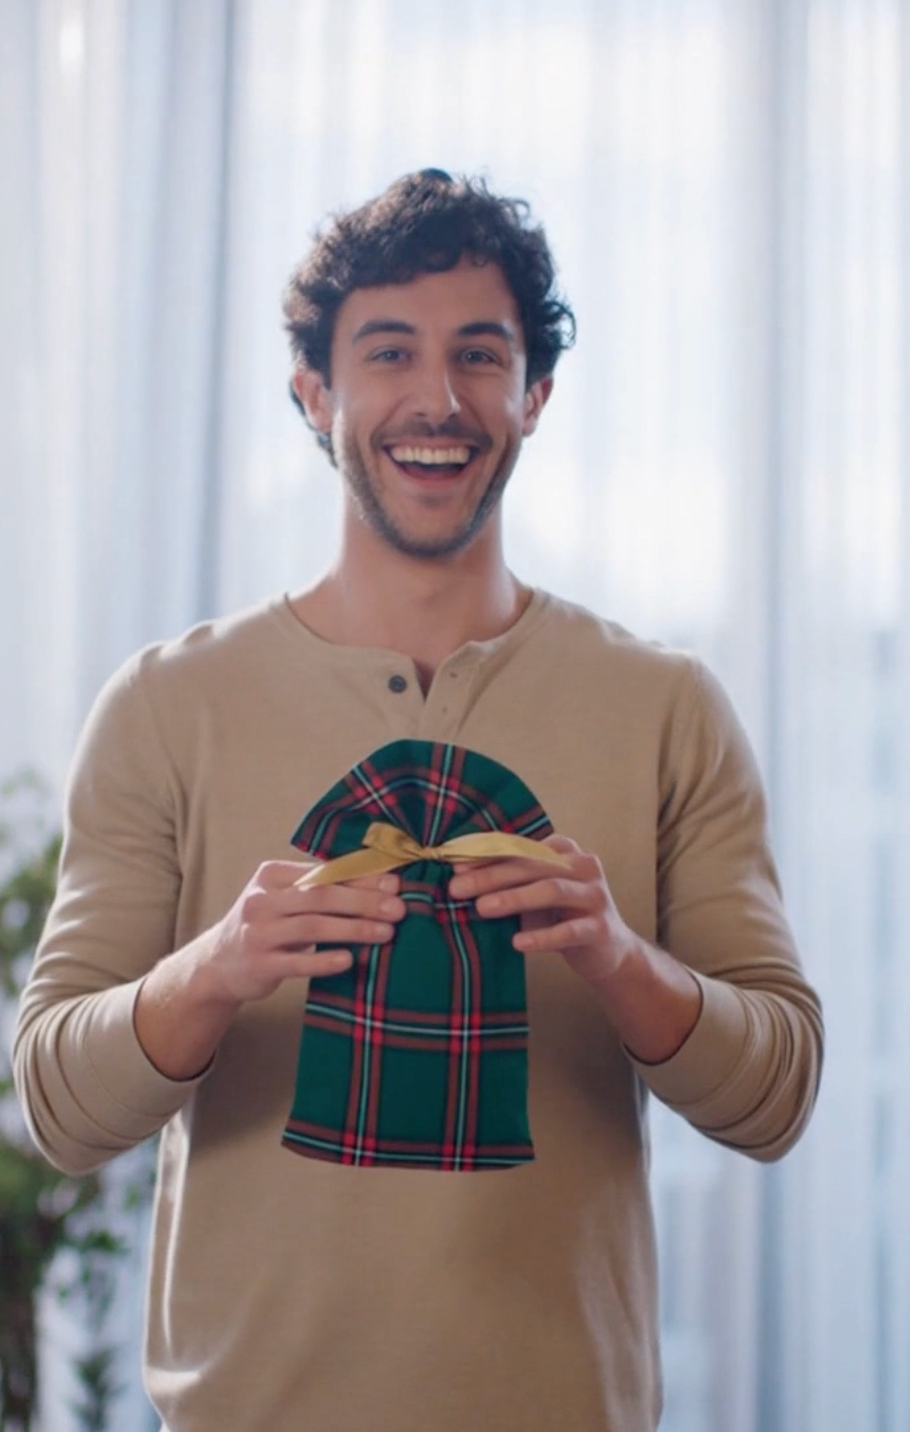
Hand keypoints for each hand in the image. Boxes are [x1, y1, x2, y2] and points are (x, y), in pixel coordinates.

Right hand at [202, 860, 406, 1006]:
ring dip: (353, 928)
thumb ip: (322, 888)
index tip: (395, 883)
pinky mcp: (258, 965)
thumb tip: (383, 881)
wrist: (218, 964)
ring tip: (386, 932)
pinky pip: (295, 963)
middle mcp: (261, 900)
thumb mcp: (284, 899)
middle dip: (364, 901)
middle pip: (320, 896)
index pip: (322, 872)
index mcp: (270, 875)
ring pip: (312, 926)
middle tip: (398, 908)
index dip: (361, 877)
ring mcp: (257, 933)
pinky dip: (324, 960)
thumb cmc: (266, 925)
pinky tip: (349, 959)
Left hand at [448, 835, 701, 1061]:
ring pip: (552, 890)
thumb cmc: (562, 916)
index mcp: (566, 851)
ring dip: (514, 898)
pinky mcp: (601, 928)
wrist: (608, 951)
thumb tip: (460, 875)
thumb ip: (508, 880)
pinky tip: (518, 943)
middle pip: (534, 865)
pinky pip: (570, 931)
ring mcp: (596, 896)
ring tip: (482, 908)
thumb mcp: (535, 892)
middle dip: (492, 876)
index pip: (522, 847)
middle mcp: (585, 866)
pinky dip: (542, 936)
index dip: (488, 854)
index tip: (456, 865)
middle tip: (458, 888)